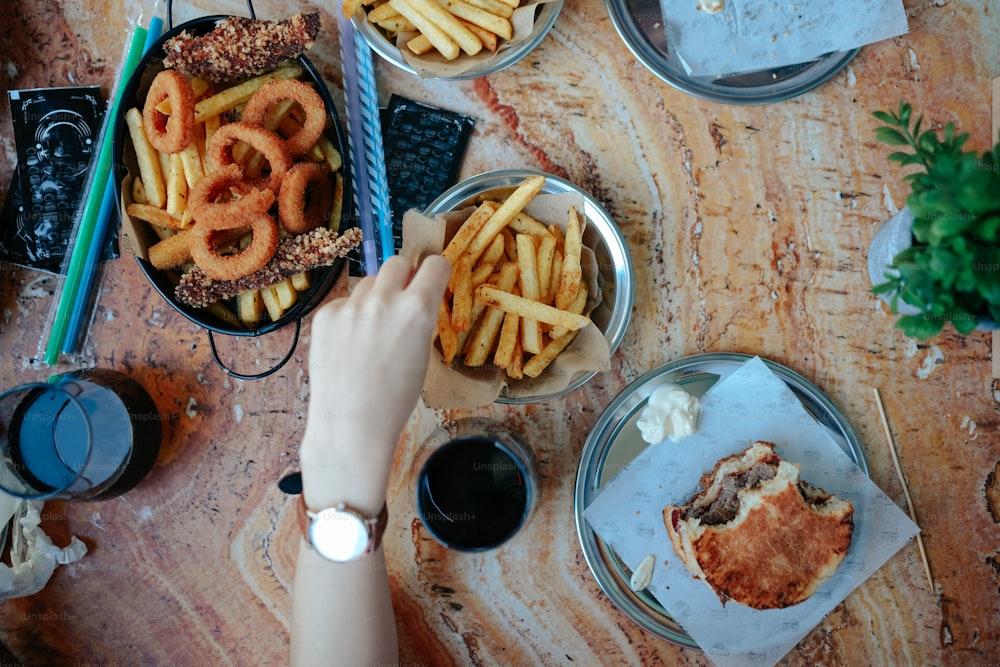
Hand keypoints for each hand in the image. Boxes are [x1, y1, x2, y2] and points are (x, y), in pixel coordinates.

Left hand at [300, 254, 449, 509]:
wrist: (352, 422)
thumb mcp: (422, 354)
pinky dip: (349, 316)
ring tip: (371, 333)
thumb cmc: (395, 398)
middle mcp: (385, 299)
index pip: (435, 265)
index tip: (431, 282)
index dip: (435, 274)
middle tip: (400, 302)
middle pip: (398, 262)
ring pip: (368, 282)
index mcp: (418, 309)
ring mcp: (352, 305)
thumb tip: (415, 298)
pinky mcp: (326, 314)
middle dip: (403, 277)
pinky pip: (344, 302)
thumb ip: (419, 319)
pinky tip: (349, 345)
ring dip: (374, 297)